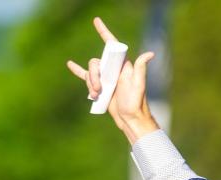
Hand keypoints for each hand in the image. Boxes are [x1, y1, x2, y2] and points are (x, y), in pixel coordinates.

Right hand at [66, 17, 159, 144]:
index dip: (104, 32)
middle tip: (98, 90)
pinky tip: (70, 64)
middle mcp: (113, 69)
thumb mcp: (139, 84)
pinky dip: (78, 70)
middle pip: (96, 63)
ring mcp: (106, 78)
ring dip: (90, 83)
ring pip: (90, 72)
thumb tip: (150, 54)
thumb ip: (141, 68)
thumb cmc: (136, 103)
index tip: (96, 21)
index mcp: (122, 66)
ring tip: (96, 95)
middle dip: (93, 75)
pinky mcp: (100, 87)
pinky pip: (86, 76)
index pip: (112, 45)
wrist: (130, 118)